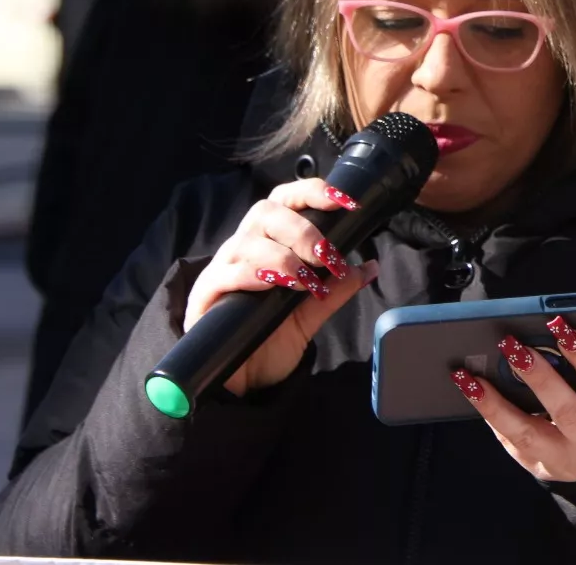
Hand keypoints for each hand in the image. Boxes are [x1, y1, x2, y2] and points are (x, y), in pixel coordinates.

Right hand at [184, 178, 378, 396]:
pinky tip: (276, 286)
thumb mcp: (311, 311)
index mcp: (268, 242)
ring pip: (248, 241)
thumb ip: (337, 289)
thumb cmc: (270, 337)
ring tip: (307, 281)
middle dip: (302, 229)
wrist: (240, 382)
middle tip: (326, 256)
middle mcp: (243, 247)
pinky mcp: (206, 295)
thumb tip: (370, 267)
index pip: (285, 200)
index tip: (343, 201)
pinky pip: (228, 273)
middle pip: (266, 212)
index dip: (311, 192)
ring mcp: (222, 268)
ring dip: (284, 257)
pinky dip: (256, 275)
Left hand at [452, 315, 575, 482]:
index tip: (561, 324)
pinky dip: (490, 416)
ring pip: (527, 431)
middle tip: (512, 341)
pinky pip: (512, 444)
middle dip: (538, 374)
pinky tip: (473, 390)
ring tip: (471, 372)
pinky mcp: (543, 468)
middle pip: (565, 409)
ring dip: (496, 401)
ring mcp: (567, 461)